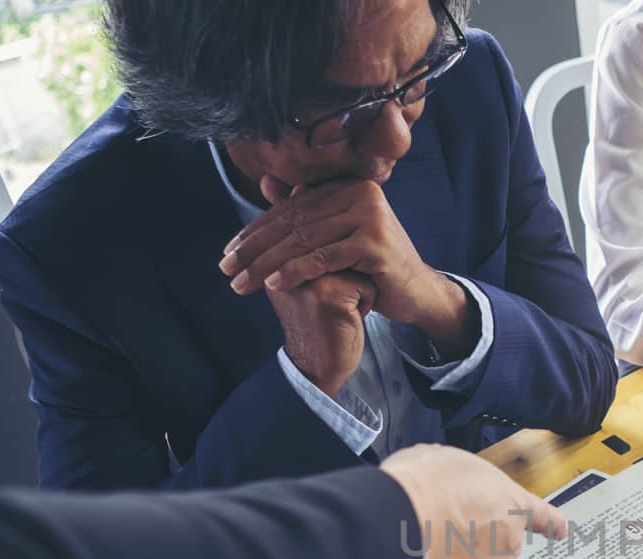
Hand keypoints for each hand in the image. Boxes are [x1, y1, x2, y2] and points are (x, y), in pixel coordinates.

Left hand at [220, 177, 472, 355]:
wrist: (416, 291)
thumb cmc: (373, 265)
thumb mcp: (337, 235)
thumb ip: (306, 212)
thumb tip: (267, 183)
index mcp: (348, 185)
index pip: (291, 207)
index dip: (256, 230)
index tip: (229, 252)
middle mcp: (360, 193)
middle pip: (294, 222)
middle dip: (255, 249)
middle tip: (226, 268)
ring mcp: (370, 216)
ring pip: (305, 240)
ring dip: (267, 264)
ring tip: (242, 282)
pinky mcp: (375, 243)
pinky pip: (324, 257)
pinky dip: (296, 271)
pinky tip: (274, 285)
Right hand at [380, 445, 567, 558]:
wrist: (395, 527)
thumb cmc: (420, 490)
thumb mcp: (445, 461)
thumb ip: (461, 482)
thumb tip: (449, 489)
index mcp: (510, 505)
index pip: (541, 515)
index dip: (550, 523)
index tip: (559, 530)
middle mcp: (508, 545)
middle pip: (494, 548)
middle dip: (469, 544)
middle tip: (437, 533)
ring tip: (421, 551)